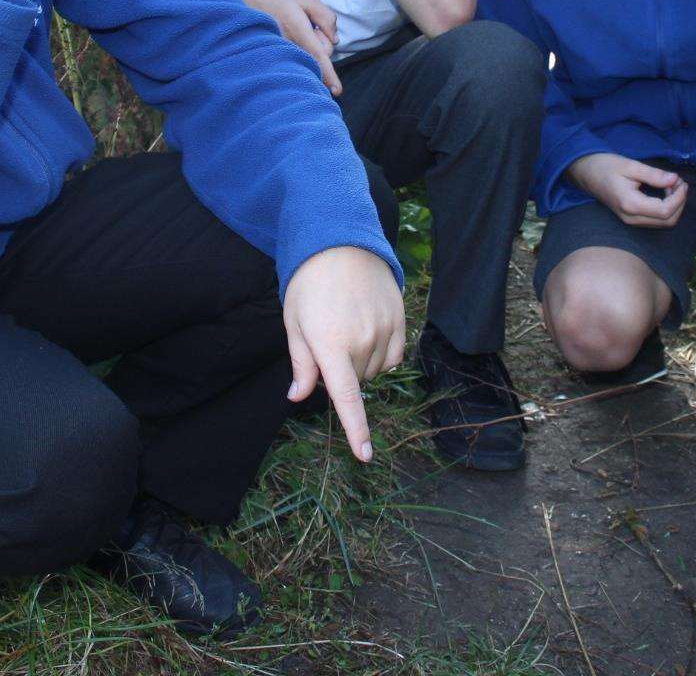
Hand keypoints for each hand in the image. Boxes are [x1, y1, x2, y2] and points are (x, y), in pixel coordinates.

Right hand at [244, 0, 342, 94]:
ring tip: (295, 27)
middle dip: (321, 44)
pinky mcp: (269, 54)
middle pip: (315, 58)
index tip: (336, 91)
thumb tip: (335, 40)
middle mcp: (285, 44)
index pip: (317, 56)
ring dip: (308, 47)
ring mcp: (275, 51)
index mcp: (296, 28)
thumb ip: (325, 16)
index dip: (328, 74)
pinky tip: (289, 35)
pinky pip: (291, 59)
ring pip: (304, 59)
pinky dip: (298, 51)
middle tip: (310, 24)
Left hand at [282, 245, 405, 461]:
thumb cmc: (309, 283)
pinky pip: (395, 358)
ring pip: (374, 371)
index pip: (345, 397)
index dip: (356, 429)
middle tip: (327, 338)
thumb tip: (299, 396)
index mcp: (330, 344)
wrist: (341, 241)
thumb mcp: (294, 322)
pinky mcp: (401, 320)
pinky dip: (381, 355)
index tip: (366, 455)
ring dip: (361, 362)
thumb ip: (301, 363)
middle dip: (340, 372)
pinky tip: (368, 332)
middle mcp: (361, 340)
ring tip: (346, 326)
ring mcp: (385, 330)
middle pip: (355, 382)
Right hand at [568, 152, 688, 228]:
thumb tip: (675, 180)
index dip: (679, 198)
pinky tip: (665, 192)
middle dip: (680, 203)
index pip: (665, 211)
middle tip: (679, 182)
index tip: (681, 181)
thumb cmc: (605, 166)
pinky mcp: (631, 218)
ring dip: (675, 207)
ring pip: (663, 223)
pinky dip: (667, 209)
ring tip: (673, 186)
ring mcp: (630, 221)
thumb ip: (654, 175)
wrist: (585, 173)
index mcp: (630, 204)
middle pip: (667, 221)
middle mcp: (631, 218)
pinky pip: (656, 220)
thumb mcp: (630, 165)